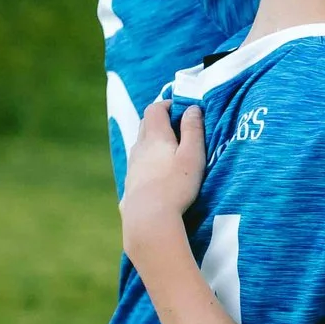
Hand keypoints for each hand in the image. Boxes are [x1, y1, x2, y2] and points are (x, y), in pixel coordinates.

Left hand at [121, 101, 204, 262]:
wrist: (148, 219)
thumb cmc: (176, 186)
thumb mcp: (192, 155)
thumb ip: (193, 130)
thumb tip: (193, 108)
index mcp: (155, 137)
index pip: (155, 109)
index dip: (168, 104)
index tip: (183, 108)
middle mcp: (139, 148)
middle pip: (145, 124)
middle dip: (161, 120)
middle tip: (180, 127)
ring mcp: (132, 166)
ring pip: (141, 145)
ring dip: (154, 141)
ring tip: (172, 152)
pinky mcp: (131, 184)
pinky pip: (139, 164)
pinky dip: (149, 160)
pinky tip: (160, 175)